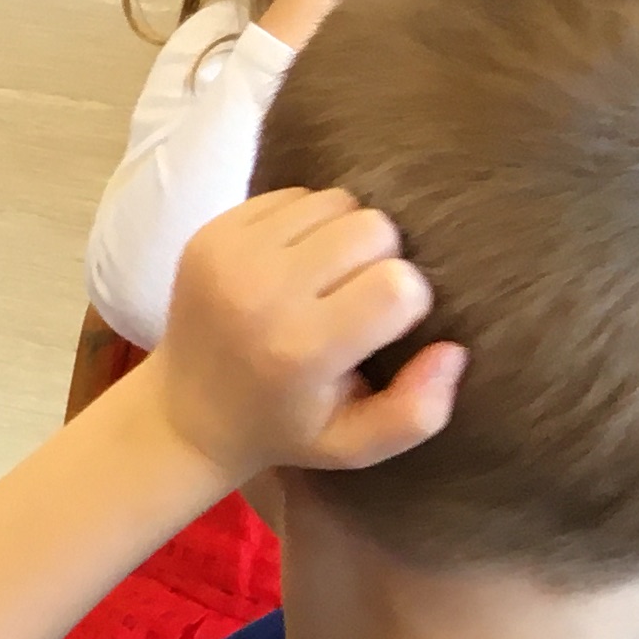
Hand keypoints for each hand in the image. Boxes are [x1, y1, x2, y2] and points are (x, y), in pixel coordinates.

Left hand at [153, 187, 459, 482]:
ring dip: (346, 233)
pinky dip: (308, 221)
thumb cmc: (284, 426)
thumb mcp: (355, 444)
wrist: (184, 412)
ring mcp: (230, 258)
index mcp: (301, 351)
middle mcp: (260, 297)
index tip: (386, 326)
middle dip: (383, 259)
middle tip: (356, 298)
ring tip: (326, 278)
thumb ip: (417, 412)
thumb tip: (454, 351)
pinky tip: (293, 264)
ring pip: (337, 201)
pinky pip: (295, 195)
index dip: (408, 300)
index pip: (397, 286)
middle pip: (375, 228)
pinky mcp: (210, 234)